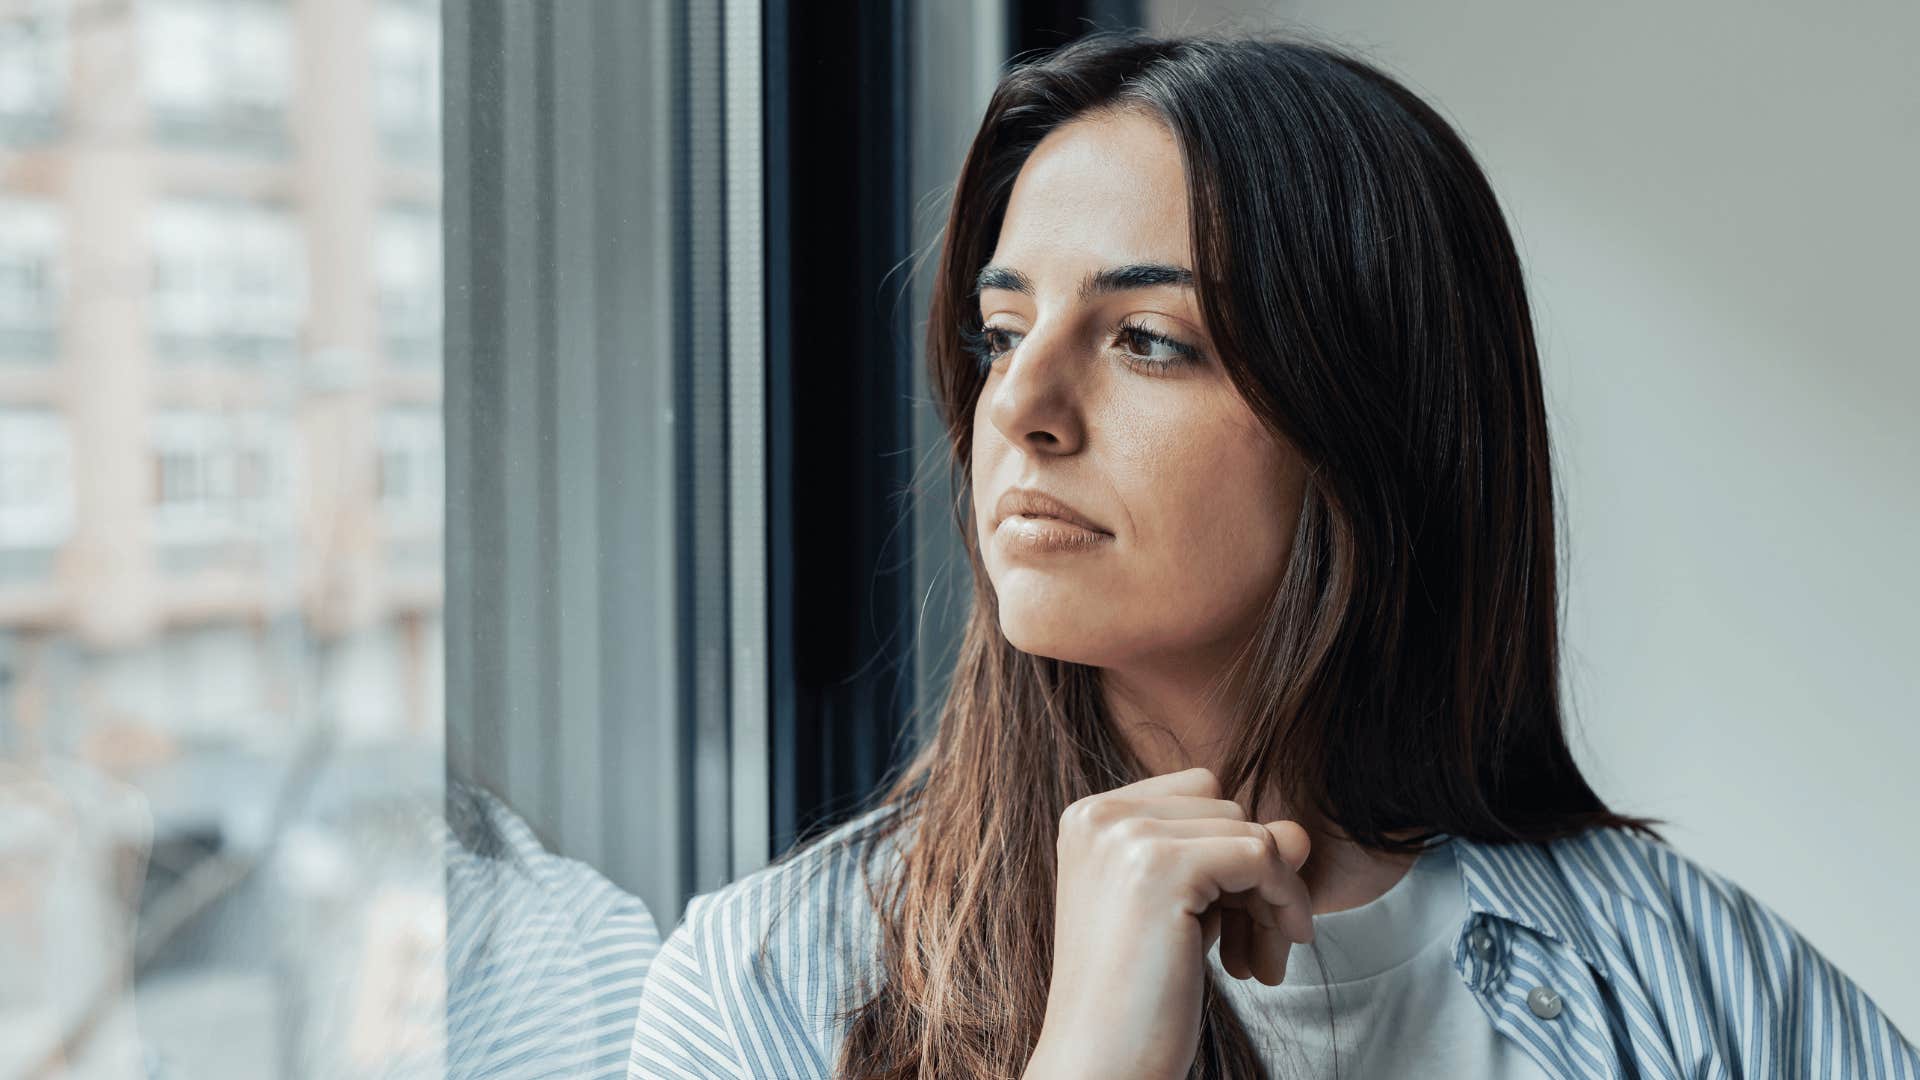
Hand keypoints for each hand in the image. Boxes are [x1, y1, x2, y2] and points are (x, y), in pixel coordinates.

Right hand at [1024, 766, 1313, 1079]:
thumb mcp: (1184, 914)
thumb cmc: (1135, 1001)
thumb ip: (1232, 860)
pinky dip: (1282, 904)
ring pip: (1250, 831)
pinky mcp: (1161, 867)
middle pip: (1227, 809)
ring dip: (1272, 900)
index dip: (1229, 853)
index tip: (1230, 923)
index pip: (1198, 794)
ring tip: (1256, 965)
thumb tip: (1301, 832)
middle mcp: (1099, 816)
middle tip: (1251, 954)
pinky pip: (1262, 854)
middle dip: (1255, 880)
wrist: (1098, 1069)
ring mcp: (1126, 837)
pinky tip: (1266, 965)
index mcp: (1088, 819)